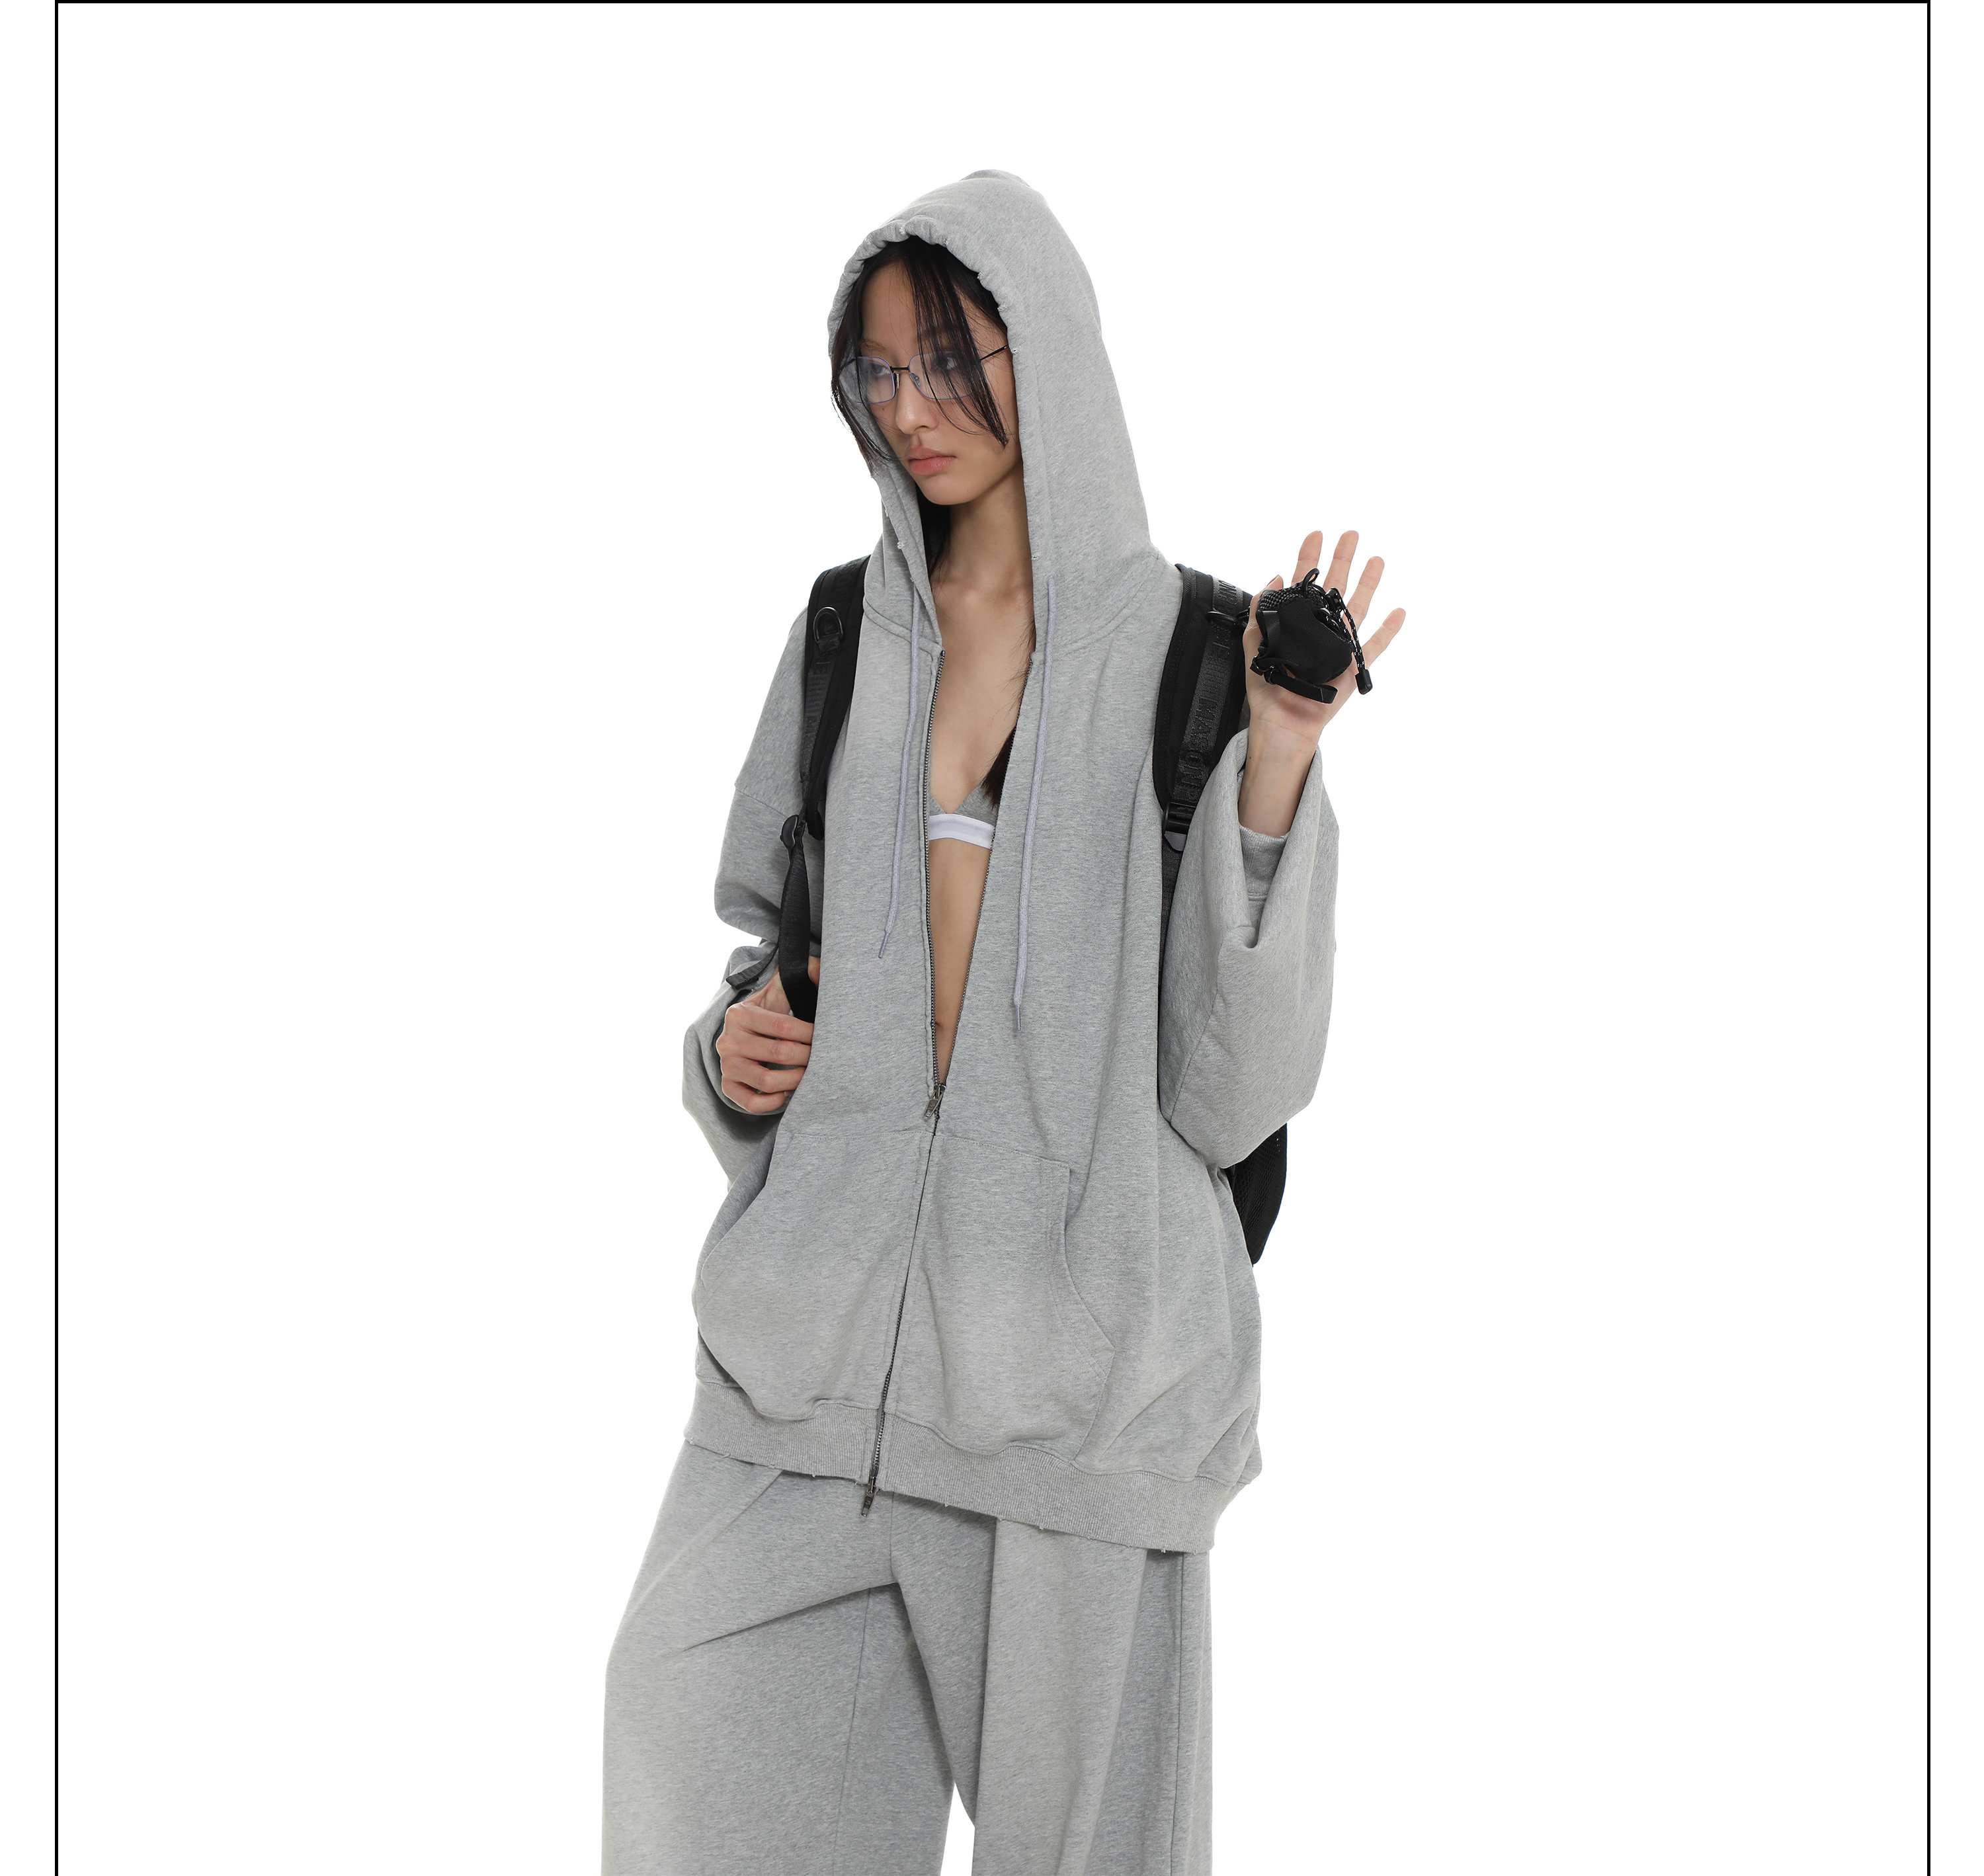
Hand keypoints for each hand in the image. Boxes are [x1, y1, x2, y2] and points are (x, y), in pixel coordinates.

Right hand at [716, 956, 816, 1114]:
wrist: (748, 1030)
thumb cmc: (772, 1009)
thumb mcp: (782, 986)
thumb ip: (805, 971)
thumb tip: (823, 969)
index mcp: (739, 1013)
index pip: (783, 1026)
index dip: (810, 1034)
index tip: (825, 1035)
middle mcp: (727, 1040)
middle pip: (779, 1053)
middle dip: (808, 1056)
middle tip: (822, 1057)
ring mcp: (726, 1065)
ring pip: (766, 1081)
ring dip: (795, 1080)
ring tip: (809, 1073)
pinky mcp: (727, 1086)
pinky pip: (750, 1103)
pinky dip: (773, 1101)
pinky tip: (787, 1091)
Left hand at [1237, 528, 1405, 836]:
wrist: (1281, 722)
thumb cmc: (1267, 689)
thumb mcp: (1254, 645)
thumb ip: (1261, 613)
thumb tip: (1272, 579)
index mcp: (1297, 622)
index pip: (1305, 583)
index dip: (1310, 557)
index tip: (1316, 534)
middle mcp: (1321, 628)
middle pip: (1335, 586)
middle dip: (1343, 558)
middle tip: (1350, 533)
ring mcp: (1339, 645)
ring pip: (1357, 607)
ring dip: (1368, 582)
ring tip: (1376, 558)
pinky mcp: (1352, 666)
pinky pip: (1374, 646)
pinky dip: (1388, 630)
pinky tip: (1398, 612)